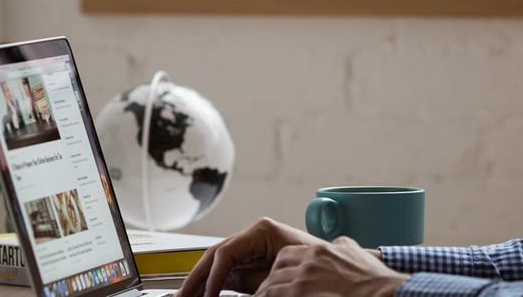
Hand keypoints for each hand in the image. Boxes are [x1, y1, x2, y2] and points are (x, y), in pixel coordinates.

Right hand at [176, 218, 326, 296]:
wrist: (341, 277)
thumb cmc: (317, 272)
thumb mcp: (277, 279)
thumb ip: (247, 285)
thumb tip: (219, 292)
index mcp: (262, 231)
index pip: (225, 253)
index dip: (211, 277)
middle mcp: (254, 235)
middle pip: (215, 256)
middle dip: (196, 278)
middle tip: (181, 296)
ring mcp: (252, 247)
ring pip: (217, 263)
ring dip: (201, 282)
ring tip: (186, 296)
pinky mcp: (253, 261)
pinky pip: (229, 272)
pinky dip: (215, 285)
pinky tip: (204, 295)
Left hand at [255, 236, 408, 296]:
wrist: (385, 293)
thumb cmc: (376, 281)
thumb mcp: (356, 254)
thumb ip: (342, 247)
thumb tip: (338, 245)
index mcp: (320, 250)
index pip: (287, 255)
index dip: (281, 269)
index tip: (279, 279)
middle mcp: (309, 261)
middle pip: (277, 270)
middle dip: (271, 282)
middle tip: (267, 293)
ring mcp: (304, 279)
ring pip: (271, 285)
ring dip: (266, 294)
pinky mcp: (299, 294)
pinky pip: (272, 296)